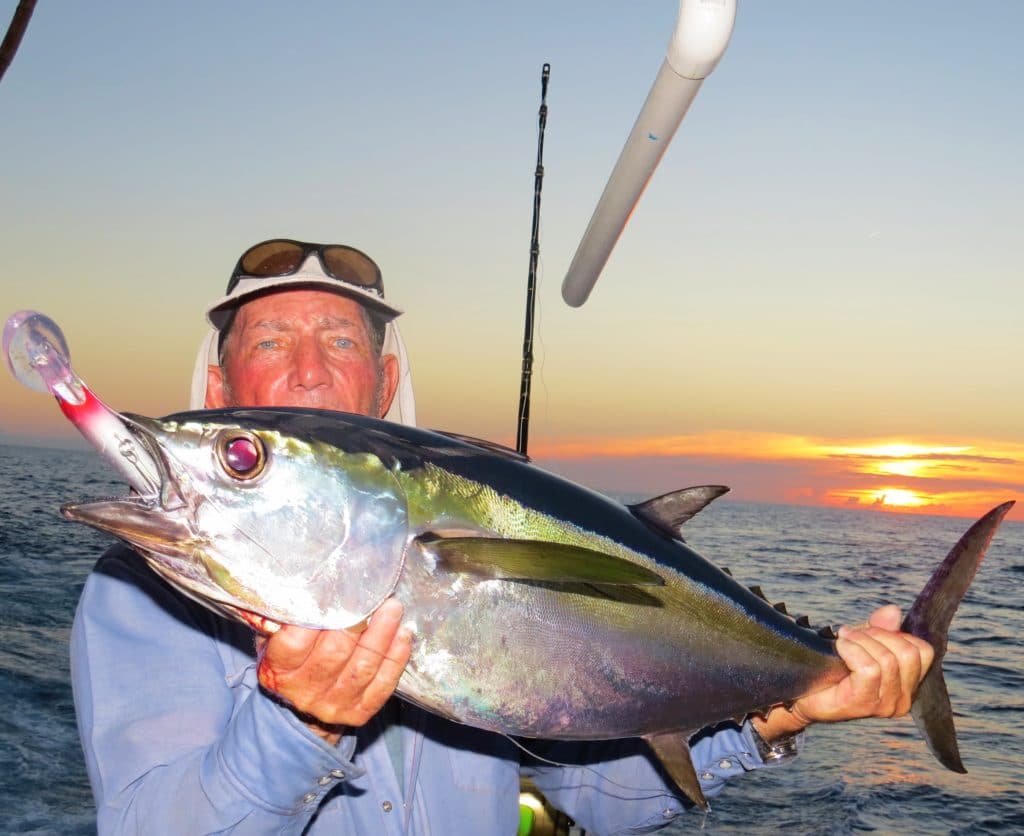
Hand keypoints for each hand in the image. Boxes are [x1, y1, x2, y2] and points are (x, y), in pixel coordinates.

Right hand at [256, 598, 412, 742]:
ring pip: (362, 667)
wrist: (300, 707)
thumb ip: (284, 616)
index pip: (294, 643)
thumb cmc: (292, 659)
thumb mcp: (275, 639)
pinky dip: (395, 658)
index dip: (315, 616)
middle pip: (334, 653)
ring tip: (393, 608)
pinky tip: (403, 634)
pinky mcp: (358, 712)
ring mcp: (332, 705)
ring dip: (382, 634)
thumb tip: (303, 585)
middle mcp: (304, 692)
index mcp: (279, 670)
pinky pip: (382, 685)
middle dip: (356, 621)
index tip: (334, 590)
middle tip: (373, 594)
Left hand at [754, 604, 934, 740]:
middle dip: (877, 635)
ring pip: (887, 660)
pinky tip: (839, 649)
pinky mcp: (864, 704)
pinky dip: (852, 651)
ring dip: (860, 641)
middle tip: (851, 634)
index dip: (896, 634)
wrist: (803, 689)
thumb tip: (893, 611)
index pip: (923, 652)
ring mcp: (885, 705)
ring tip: (842, 641)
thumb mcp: (861, 641)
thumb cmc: (833, 665)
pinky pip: (869, 669)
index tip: (870, 632)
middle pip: (908, 654)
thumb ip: (880, 628)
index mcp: (909, 685)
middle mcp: (903, 700)